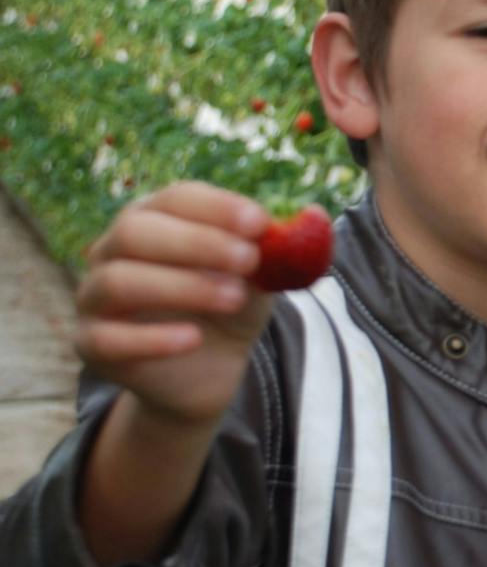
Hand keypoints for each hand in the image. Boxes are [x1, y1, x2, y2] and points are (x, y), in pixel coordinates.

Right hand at [75, 182, 273, 426]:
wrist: (209, 369)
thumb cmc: (230, 305)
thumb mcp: (261, 276)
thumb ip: (280, 249)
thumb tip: (315, 216)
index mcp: (155, 219)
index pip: (175, 198)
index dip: (217, 207)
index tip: (261, 223)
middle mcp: (114, 250)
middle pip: (136, 230)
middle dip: (197, 242)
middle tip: (248, 259)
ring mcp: (95, 296)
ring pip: (118, 280)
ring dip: (182, 286)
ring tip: (234, 298)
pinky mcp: (91, 343)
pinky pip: (107, 337)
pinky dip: (151, 338)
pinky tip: (194, 339)